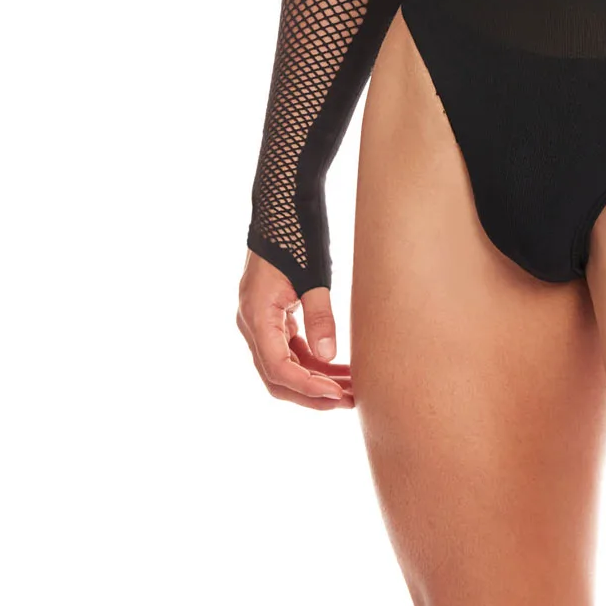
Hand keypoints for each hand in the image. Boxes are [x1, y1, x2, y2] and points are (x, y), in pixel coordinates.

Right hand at [236, 250, 353, 409]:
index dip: (308, 388)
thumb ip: (319, 315)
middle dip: (313, 393)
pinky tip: (341, 370)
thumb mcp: (313, 274)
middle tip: (349, 401)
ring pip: (284, 367)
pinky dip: (313, 363)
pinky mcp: (273, 317)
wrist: (282, 205)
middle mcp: (252, 324)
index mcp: (257, 316)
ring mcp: (260, 322)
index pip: (278, 369)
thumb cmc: (297, 235)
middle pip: (278, 377)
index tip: (337, 395)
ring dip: (316, 380)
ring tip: (353, 389)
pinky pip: (290, 350)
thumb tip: (328, 356)